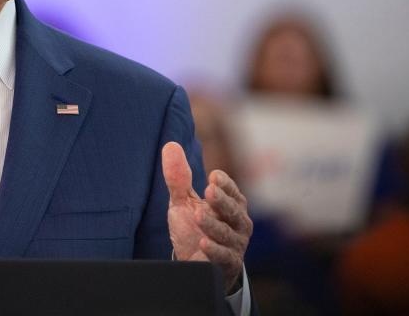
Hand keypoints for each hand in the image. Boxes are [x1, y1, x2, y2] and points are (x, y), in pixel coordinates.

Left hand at [162, 141, 251, 292]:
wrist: (194, 261)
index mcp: (231, 204)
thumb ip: (178, 178)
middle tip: (209, 190)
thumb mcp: (183, 202)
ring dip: (213, 224)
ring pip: (227, 233)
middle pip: (233, 210)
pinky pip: (224, 256)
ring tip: (199, 215)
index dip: (225, 184)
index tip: (214, 176)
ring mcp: (235, 244)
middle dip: (222, 200)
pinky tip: (203, 243)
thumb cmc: (194, 227)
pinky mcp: (227, 263)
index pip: (233, 191)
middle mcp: (238, 223)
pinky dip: (215, 250)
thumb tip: (170, 145)